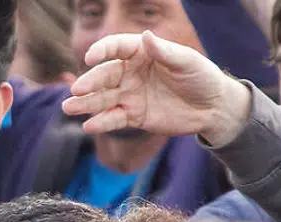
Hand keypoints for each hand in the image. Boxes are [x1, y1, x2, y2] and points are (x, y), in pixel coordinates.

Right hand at [63, 31, 252, 145]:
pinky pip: (113, 119)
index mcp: (142, 53)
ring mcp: (130, 95)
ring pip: (103, 99)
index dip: (102, 51)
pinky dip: (101, 123)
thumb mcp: (186, 62)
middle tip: (76, 90)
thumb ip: (164, 52)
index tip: (90, 57)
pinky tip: (88, 126)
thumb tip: (145, 37)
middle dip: (89, 83)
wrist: (212, 107)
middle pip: (104, 76)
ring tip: (69, 107)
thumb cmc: (201, 77)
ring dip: (86, 103)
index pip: (116, 48)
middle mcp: (131, 73)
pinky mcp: (133, 116)